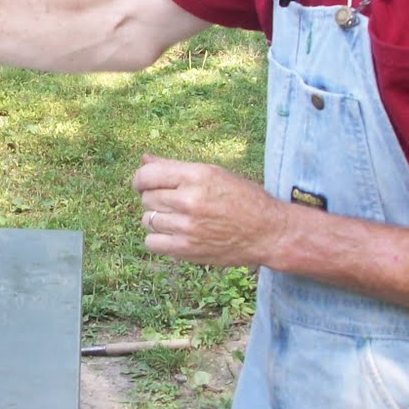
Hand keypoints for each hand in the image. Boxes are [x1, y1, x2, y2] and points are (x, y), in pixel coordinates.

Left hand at [132, 153, 289, 267]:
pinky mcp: (187, 249)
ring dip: (157, 219)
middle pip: (147, 198)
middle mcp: (189, 199)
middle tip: (174, 203)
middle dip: (155, 199)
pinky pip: (152, 242)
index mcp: (197, 175)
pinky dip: (158, 239)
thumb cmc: (243, 199)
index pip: (147, 175)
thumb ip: (175, 167)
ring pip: (147, 220)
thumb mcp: (213, 173)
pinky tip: (174, 235)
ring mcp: (187, 226)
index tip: (144, 185)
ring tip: (178, 219)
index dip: (140, 180)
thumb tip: (144, 159)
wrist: (268, 232)